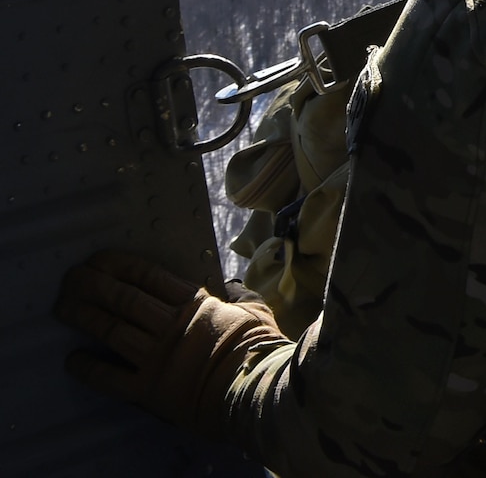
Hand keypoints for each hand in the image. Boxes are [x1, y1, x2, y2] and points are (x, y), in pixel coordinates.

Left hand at [54, 249, 289, 438]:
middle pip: (124, 299)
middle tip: (70, 278)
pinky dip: (89, 368)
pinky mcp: (148, 389)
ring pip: (112, 330)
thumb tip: (230, 286)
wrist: (254, 389)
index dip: (119, 265)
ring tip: (62, 307)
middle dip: (93, 285)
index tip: (97, 259)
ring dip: (85, 317)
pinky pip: (111, 377)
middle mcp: (169, 326)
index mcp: (194, 304)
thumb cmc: (259, 348)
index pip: (148, 276)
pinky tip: (72, 359)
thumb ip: (239, 297)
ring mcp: (156, 357)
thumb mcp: (256, 312)